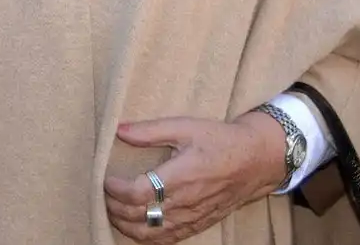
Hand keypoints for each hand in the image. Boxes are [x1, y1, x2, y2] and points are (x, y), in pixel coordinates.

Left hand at [103, 113, 288, 241]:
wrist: (256, 161)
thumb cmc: (219, 140)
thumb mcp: (185, 126)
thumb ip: (150, 131)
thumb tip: (120, 130)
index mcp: (181, 176)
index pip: (139, 193)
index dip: (116, 190)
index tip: (106, 179)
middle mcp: (186, 202)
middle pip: (140, 216)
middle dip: (114, 207)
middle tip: (104, 193)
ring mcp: (193, 217)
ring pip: (151, 233)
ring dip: (126, 225)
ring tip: (113, 210)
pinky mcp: (199, 224)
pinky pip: (168, 239)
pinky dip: (146, 237)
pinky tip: (135, 226)